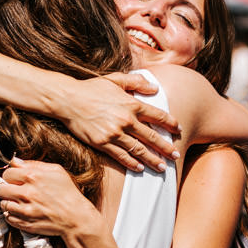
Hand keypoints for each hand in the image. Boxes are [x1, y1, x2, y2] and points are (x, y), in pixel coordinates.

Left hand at [0, 159, 108, 240]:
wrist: (76, 218)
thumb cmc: (68, 193)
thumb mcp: (56, 171)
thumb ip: (34, 164)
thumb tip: (16, 161)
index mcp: (32, 177)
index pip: (7, 173)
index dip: (11, 175)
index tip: (15, 179)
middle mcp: (26, 193)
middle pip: (0, 188)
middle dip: (6, 188)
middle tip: (13, 190)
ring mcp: (24, 210)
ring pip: (2, 203)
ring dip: (8, 202)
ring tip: (18, 201)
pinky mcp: (24, 223)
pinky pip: (8, 217)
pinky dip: (12, 215)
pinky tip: (21, 211)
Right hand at [60, 74, 180, 172]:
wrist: (68, 99)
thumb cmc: (91, 88)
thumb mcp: (115, 79)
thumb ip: (137, 82)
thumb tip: (155, 88)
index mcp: (132, 104)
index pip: (158, 116)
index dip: (171, 124)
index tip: (178, 130)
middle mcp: (126, 120)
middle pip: (152, 137)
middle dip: (167, 148)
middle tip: (177, 155)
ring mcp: (115, 133)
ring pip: (139, 150)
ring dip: (153, 160)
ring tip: (162, 167)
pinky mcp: (102, 143)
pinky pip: (121, 156)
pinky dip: (132, 163)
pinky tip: (140, 168)